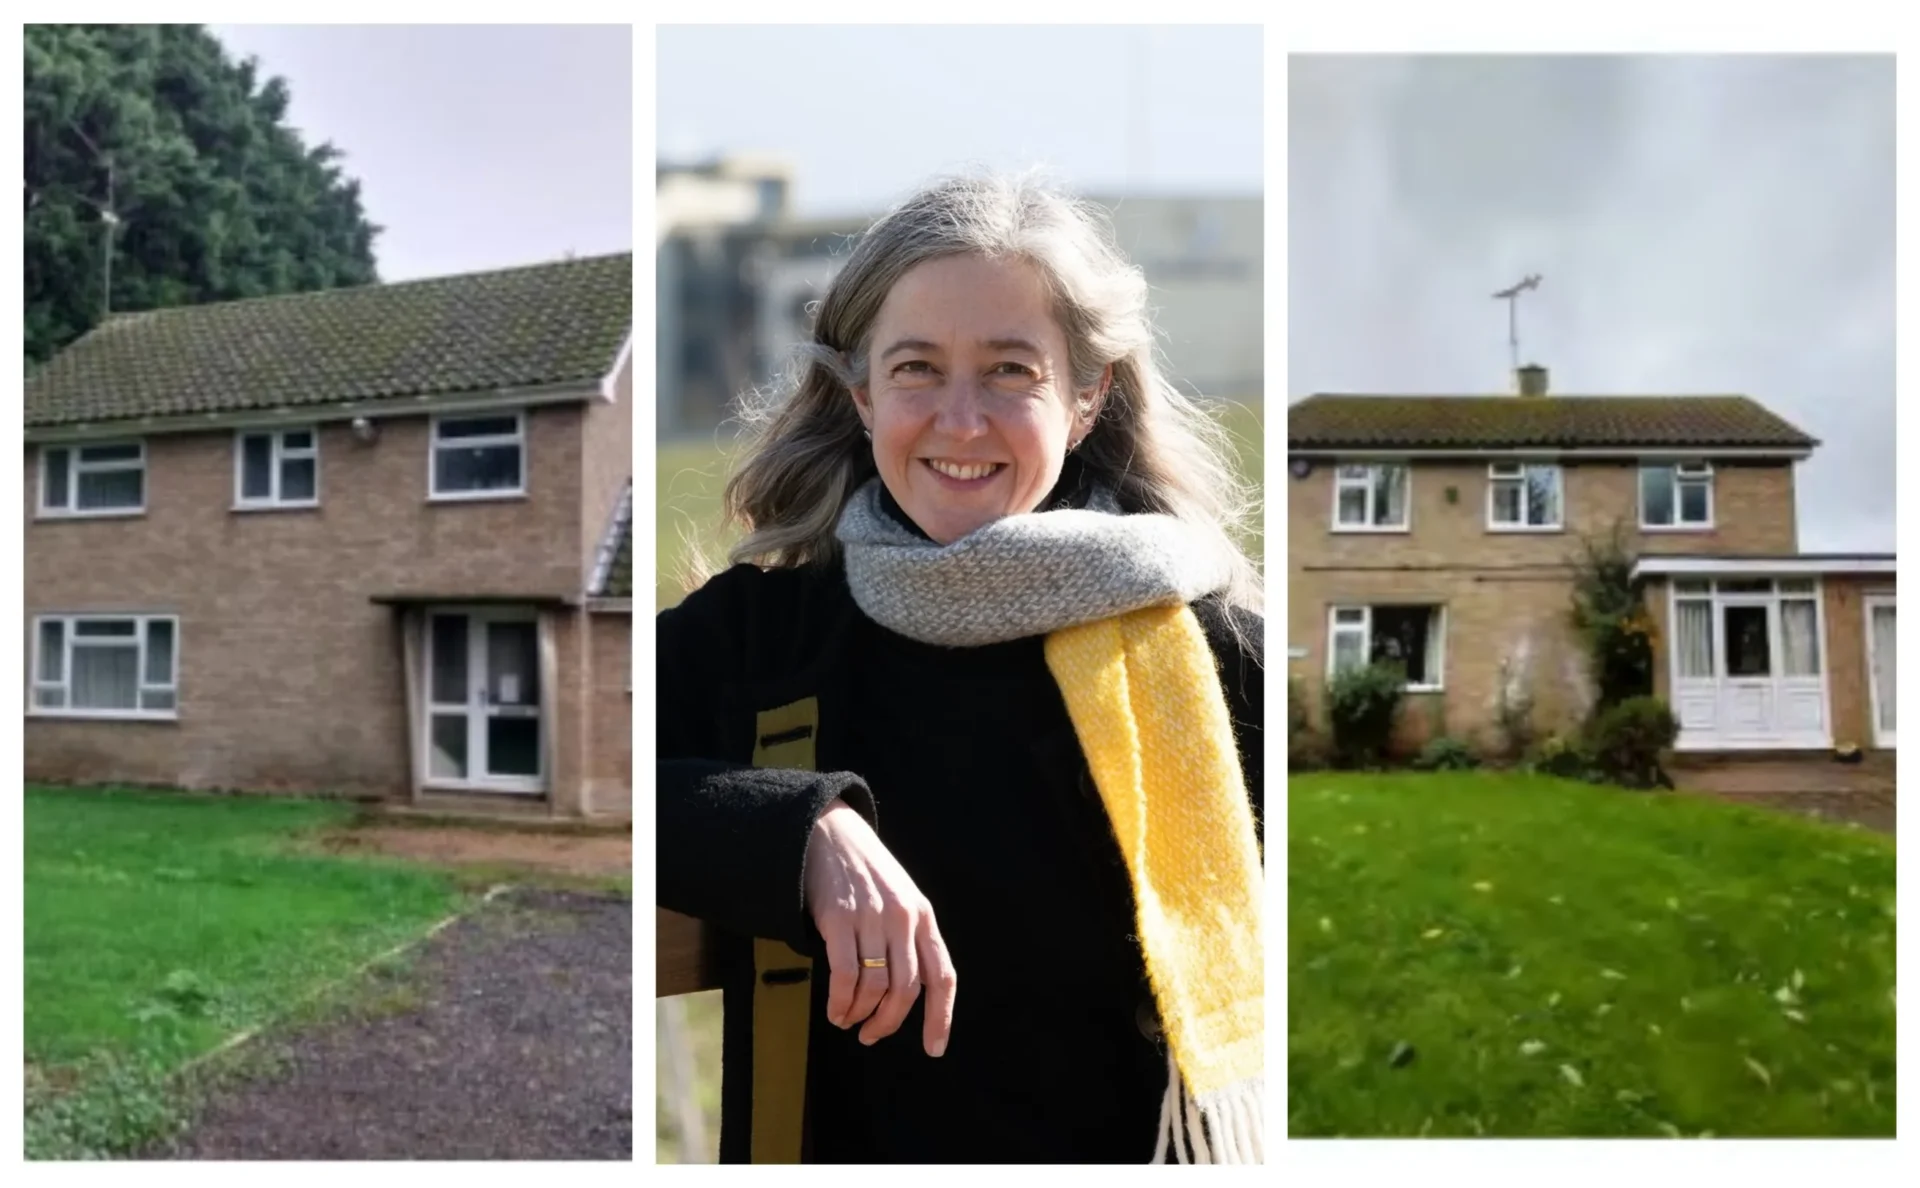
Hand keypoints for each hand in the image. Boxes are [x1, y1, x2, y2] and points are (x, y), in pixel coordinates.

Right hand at [803, 797, 955, 1056]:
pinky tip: (835, 1010)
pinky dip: (840, 1001)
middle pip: (906, 989)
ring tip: (847, 1021)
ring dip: (860, 1014)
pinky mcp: (838, 918)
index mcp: (923, 916)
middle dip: (889, 1022)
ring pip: (875, 987)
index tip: (934, 1048)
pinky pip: (844, 975)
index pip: (942, 975)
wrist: (829, 833)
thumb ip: (908, 938)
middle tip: (871, 1035)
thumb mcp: (900, 898)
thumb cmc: (865, 873)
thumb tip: (904, 995)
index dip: (941, 1016)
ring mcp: (871, 918)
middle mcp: (903, 918)